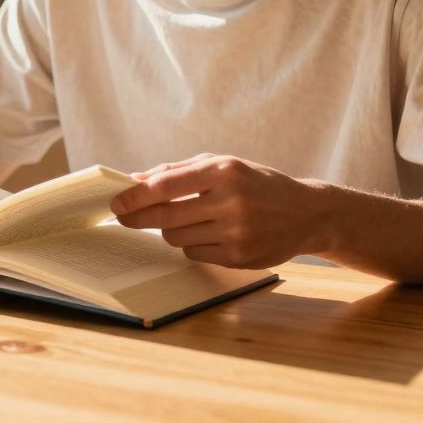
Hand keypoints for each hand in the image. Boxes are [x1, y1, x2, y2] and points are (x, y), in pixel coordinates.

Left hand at [110, 153, 330, 269]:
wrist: (307, 214)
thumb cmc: (256, 183)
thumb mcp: (222, 164)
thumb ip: (178, 171)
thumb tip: (135, 180)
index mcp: (223, 171)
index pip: (166, 186)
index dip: (135, 196)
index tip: (116, 202)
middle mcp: (230, 201)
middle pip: (166, 217)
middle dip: (138, 218)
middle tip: (123, 217)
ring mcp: (237, 232)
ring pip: (177, 238)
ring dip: (169, 231)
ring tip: (185, 220)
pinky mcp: (240, 257)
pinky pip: (195, 254)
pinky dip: (192, 245)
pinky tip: (208, 234)